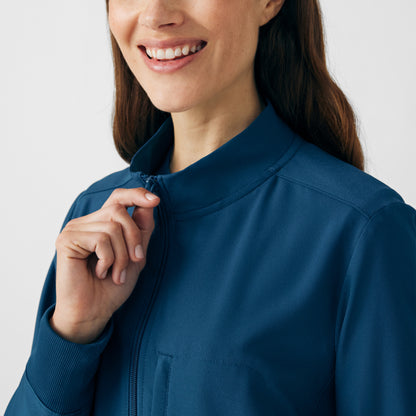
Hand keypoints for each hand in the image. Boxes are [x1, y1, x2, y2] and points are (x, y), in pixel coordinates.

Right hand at [50, 188, 159, 343]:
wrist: (94, 312)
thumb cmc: (113, 286)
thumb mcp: (136, 255)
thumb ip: (142, 230)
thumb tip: (150, 203)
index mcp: (101, 224)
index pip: (118, 198)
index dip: (136, 195)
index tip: (155, 200)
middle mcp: (86, 223)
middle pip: (119, 211)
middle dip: (134, 238)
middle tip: (135, 260)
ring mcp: (74, 230)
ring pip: (112, 227)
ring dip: (121, 255)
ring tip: (115, 273)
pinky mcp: (66, 240)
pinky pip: (100, 239)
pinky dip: (108, 259)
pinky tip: (100, 272)